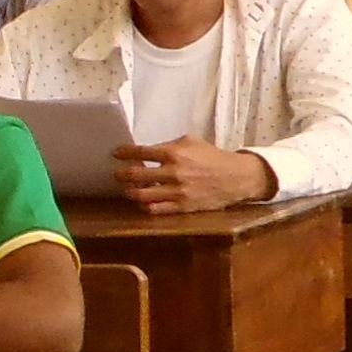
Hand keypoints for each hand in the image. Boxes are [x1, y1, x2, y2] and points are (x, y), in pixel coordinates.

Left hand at [112, 139, 265, 215]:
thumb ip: (168, 144)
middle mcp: (173, 172)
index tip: (116, 154)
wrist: (235, 177)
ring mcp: (177, 191)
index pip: (140, 152)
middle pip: (135, 175)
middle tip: (117, 174)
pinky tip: (142, 201)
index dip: (124, 153)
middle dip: (121, 174)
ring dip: (129, 192)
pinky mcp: (182, 206)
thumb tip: (146, 149)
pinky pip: (155, 209)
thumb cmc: (211, 157)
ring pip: (141, 195)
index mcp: (174, 153)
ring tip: (127, 189)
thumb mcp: (191, 142)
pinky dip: (145, 205)